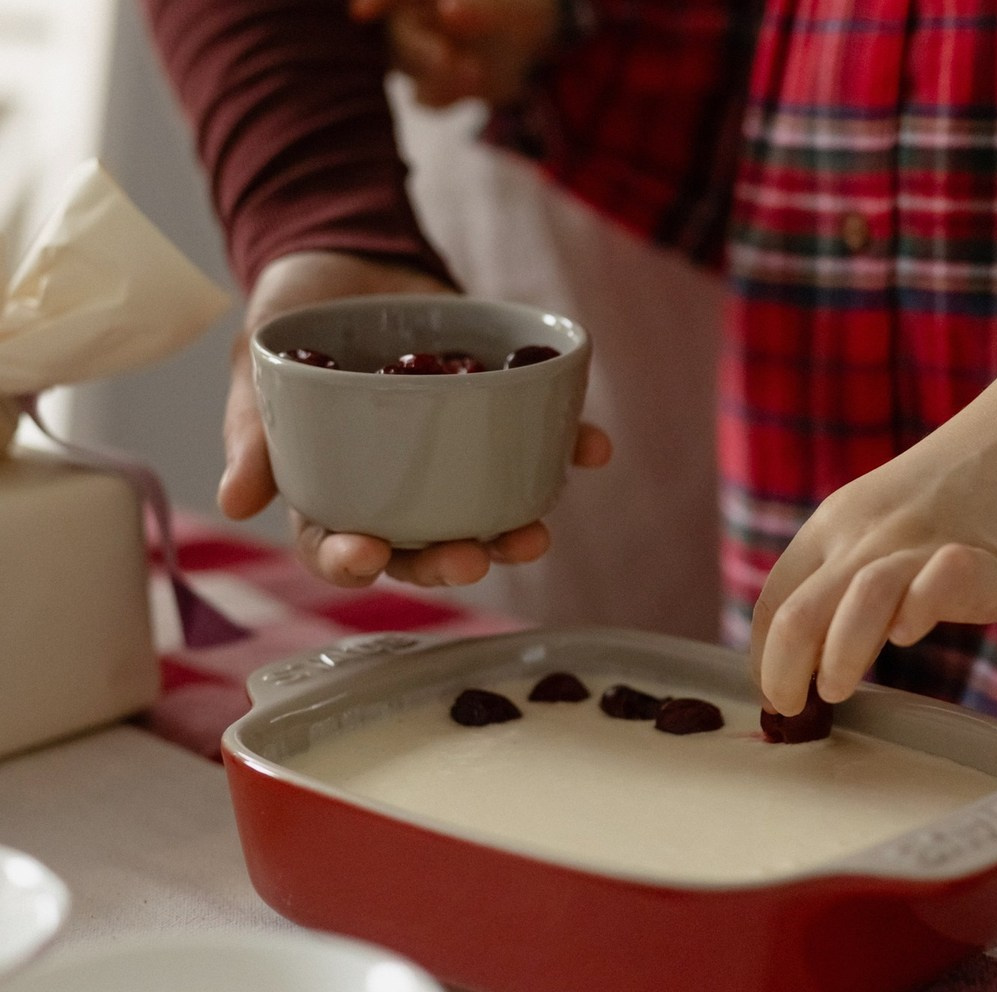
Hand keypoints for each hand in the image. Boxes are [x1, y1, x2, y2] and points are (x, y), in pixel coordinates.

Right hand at [224, 250, 609, 588]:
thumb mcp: (259, 365)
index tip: (369, 556)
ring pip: (483, 512)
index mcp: (336, 491)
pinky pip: (536, 443)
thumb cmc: (292, 320)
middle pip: (423, 547)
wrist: (352, 256)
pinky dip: (569, 448)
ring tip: (535, 532)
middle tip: (472, 557)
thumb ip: (251, 430)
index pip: (341, 546)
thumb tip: (235, 502)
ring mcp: (452, 457)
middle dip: (449, 562)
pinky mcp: (496, 417)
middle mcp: (399, 489)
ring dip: (513, 531)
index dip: (353, 562)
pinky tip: (593, 448)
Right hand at [349, 0, 557, 107]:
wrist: (540, 50)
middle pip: (398, 38)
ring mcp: (421, 53)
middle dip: (422, 52)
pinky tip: (472, 86)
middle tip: (451, 61)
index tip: (361, 14)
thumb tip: (447, 11)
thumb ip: (482, 8)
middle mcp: (415, 17)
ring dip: (439, 78)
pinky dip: (447, 97)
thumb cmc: (523, 9)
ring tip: (475, 72)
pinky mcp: (432, 86)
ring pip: (409, 71)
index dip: (376, 2)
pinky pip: (426, 99)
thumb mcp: (514, 7)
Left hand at [751, 266, 996, 717]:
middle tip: (791, 711)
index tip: (775, 698)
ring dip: (840, 653)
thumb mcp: (878, 527)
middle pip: (799, 610)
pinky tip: (910, 633)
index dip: (764, 659)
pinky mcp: (982, 556)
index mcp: (832, 529)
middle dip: (782, 671)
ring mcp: (921, 542)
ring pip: (862, 597)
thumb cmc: (955, 497)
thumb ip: (847, 581)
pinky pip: (940, 580)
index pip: (774, 603)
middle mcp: (864, 534)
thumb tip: (814, 661)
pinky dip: (920, 609)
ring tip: (836, 690)